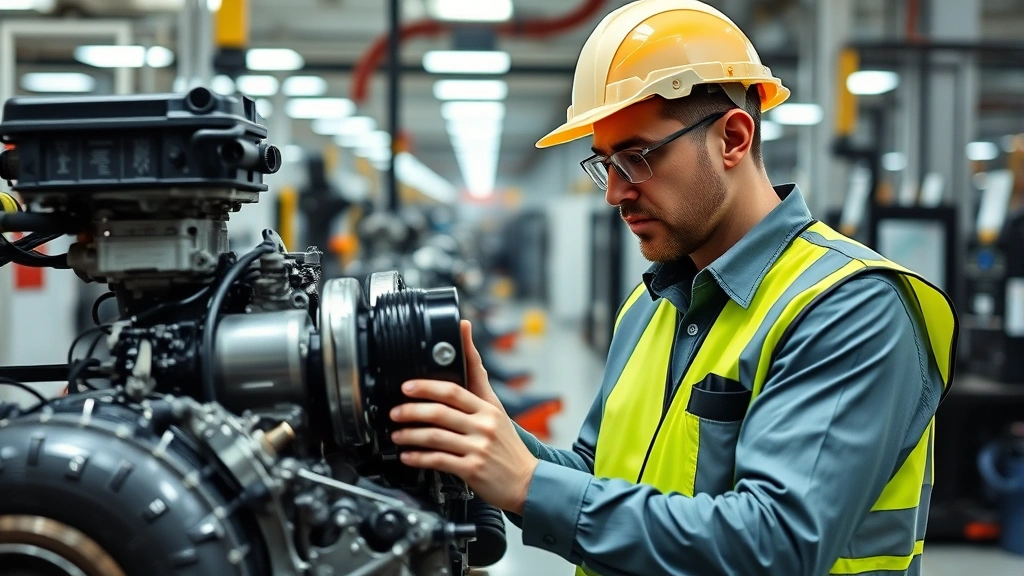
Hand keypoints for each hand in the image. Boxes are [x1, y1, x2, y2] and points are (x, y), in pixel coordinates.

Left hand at [389, 321, 536, 514]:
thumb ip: (476, 375)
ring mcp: (478, 448)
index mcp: (488, 408)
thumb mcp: (495, 408)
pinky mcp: (472, 469)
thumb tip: (464, 331)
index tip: (407, 387)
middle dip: (412, 411)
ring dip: (410, 435)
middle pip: (440, 413)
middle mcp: (484, 426)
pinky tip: (408, 456)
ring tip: (397, 435)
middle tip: (395, 412)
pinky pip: (439, 461)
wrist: (526, 480)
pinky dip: (419, 458)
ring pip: (435, 437)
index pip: (453, 391)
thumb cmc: (507, 443)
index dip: (426, 387)